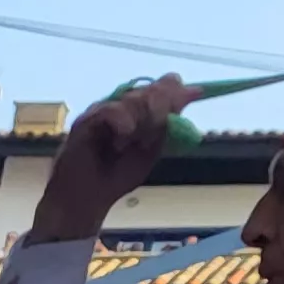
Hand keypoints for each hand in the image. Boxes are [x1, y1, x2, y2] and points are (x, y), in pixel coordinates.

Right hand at [33, 76, 200, 240]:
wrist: (88, 198)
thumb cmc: (118, 175)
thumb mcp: (153, 147)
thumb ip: (170, 121)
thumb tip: (195, 91)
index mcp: (140, 110)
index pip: (164, 84)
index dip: (178, 90)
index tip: (197, 94)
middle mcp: (122, 105)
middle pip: (152, 89)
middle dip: (161, 111)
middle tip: (151, 136)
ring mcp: (103, 110)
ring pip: (135, 98)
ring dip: (141, 122)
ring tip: (131, 144)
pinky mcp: (86, 119)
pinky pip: (112, 109)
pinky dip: (123, 124)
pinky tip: (121, 142)